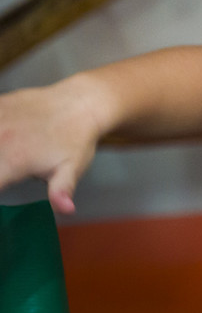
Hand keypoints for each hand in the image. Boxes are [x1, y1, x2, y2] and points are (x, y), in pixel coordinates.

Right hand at [0, 79, 107, 214]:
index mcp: (13, 161)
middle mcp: (1, 140)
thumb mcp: (72, 168)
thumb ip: (61, 191)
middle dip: (0, 169)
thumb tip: (66, 210)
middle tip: (9, 170)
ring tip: (10, 157)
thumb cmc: (77, 139)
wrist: (82, 102)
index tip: (5, 185)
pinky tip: (6, 136)